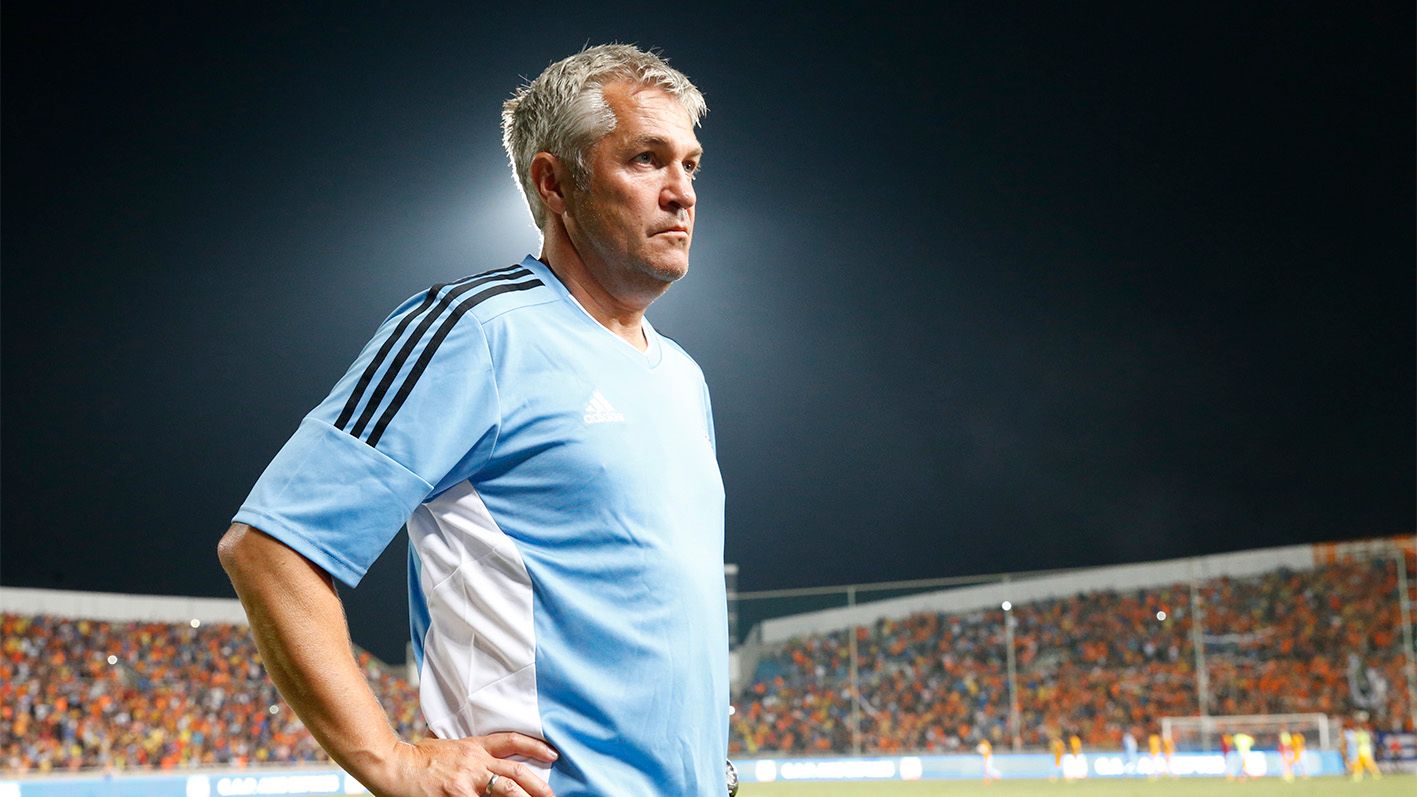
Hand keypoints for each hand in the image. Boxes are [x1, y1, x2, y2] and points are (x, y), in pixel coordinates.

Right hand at [378, 732, 557, 796]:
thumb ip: (469, 753)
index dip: (535, 747)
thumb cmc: (418, 758)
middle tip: (553, 795)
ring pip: (505, 790)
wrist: (393, 764)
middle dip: (538, 786)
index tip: (553, 754)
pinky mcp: (455, 796)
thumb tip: (485, 760)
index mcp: (474, 747)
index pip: (511, 741)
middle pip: (515, 771)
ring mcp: (466, 781)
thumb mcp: (449, 747)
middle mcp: (474, 761)